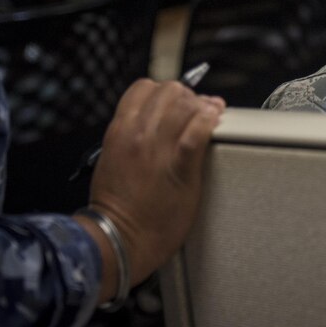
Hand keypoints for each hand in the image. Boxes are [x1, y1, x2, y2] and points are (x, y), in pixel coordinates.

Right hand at [86, 78, 224, 285]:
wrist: (118, 239)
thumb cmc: (115, 207)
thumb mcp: (111, 159)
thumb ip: (129, 138)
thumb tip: (150, 126)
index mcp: (120, 130)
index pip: (144, 87)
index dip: (164, 91)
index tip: (176, 102)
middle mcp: (138, 133)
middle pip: (169, 90)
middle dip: (186, 96)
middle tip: (197, 110)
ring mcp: (159, 149)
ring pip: (185, 104)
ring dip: (201, 107)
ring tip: (210, 116)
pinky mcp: (180, 168)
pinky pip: (197, 133)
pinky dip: (208, 122)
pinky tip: (214, 122)